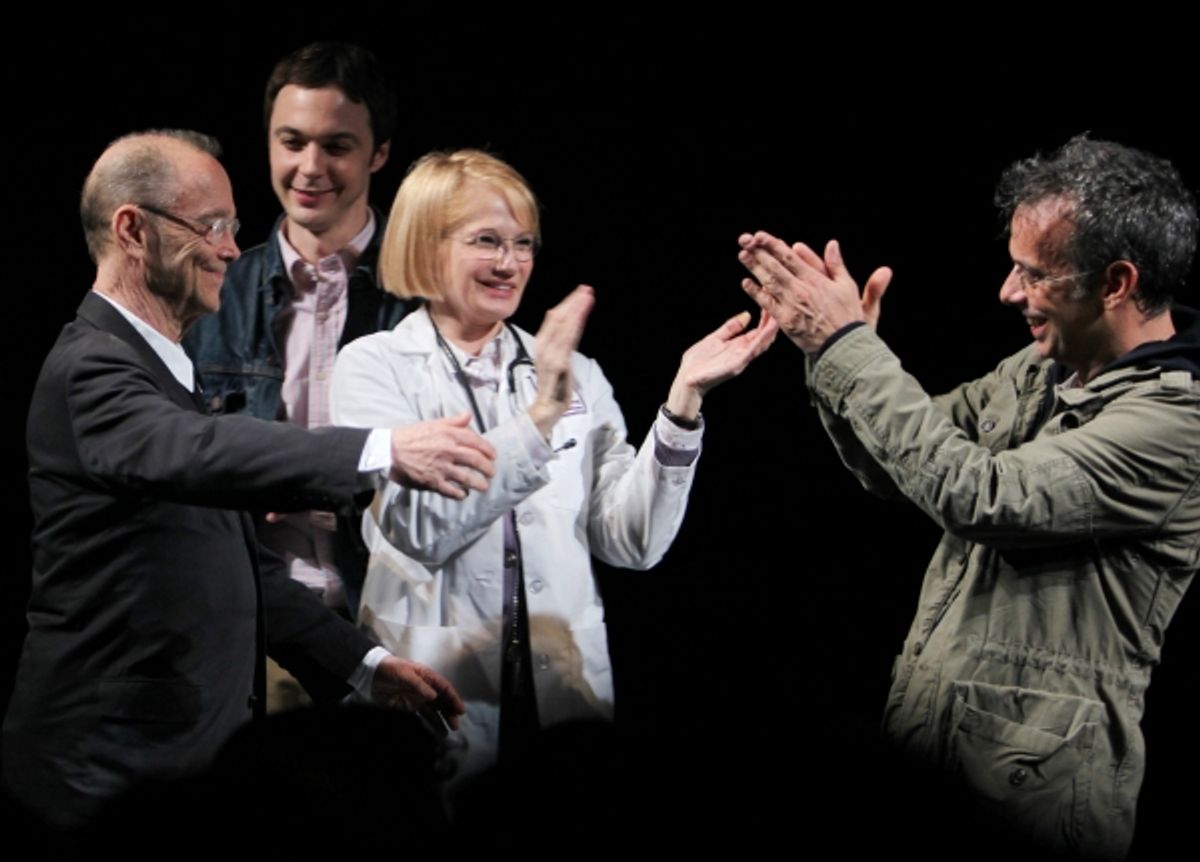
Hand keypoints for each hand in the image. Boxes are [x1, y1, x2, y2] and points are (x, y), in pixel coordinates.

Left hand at [372, 655, 465, 731]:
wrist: (371, 675)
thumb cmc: (389, 669)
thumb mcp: (404, 674)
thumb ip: (419, 685)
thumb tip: (434, 696)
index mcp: (427, 676)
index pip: (444, 687)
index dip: (453, 698)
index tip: (460, 710)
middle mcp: (426, 687)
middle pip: (442, 700)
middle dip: (450, 711)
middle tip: (456, 724)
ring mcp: (419, 698)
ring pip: (435, 709)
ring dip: (443, 719)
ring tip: (451, 730)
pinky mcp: (410, 707)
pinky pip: (424, 715)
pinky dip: (432, 722)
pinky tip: (438, 730)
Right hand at [390, 413, 496, 499]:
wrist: (390, 450)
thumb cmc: (411, 435)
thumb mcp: (432, 423)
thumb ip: (453, 421)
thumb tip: (469, 415)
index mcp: (450, 435)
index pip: (476, 442)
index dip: (488, 449)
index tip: (493, 455)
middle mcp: (449, 451)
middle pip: (476, 461)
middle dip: (488, 468)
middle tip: (491, 472)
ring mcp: (441, 468)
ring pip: (467, 478)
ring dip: (479, 484)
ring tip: (484, 486)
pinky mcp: (433, 481)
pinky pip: (451, 491)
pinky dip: (460, 494)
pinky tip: (464, 494)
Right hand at [528, 285, 594, 437]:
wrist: (548, 405)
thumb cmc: (554, 382)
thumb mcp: (555, 357)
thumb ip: (560, 341)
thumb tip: (569, 324)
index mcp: (541, 342)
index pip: (553, 317)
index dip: (567, 303)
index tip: (579, 292)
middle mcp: (543, 345)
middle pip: (558, 317)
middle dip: (573, 301)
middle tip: (587, 289)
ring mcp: (550, 354)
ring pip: (564, 325)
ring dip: (577, 309)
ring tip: (588, 297)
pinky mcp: (559, 363)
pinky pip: (568, 340)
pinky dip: (575, 325)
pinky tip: (582, 315)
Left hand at [665, 309, 778, 419]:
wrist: (686, 379)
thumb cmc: (698, 362)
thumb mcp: (715, 338)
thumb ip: (730, 328)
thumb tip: (747, 315)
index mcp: (738, 346)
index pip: (757, 331)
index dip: (765, 319)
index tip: (771, 304)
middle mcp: (743, 353)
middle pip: (763, 337)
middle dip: (771, 322)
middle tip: (779, 305)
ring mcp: (741, 359)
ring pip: (762, 343)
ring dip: (771, 330)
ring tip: (779, 316)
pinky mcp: (736, 364)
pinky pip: (752, 350)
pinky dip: (762, 339)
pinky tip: (769, 329)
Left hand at [738, 232, 891, 354]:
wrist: (844, 346)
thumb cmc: (849, 317)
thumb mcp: (848, 287)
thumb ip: (837, 265)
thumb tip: (832, 244)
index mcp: (815, 279)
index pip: (789, 257)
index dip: (773, 245)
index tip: (760, 236)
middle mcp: (800, 290)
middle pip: (775, 266)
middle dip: (758, 251)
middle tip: (744, 239)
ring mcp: (791, 306)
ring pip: (768, 282)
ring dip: (754, 267)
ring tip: (742, 254)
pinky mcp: (785, 321)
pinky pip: (767, 304)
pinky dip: (755, 293)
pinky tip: (746, 282)